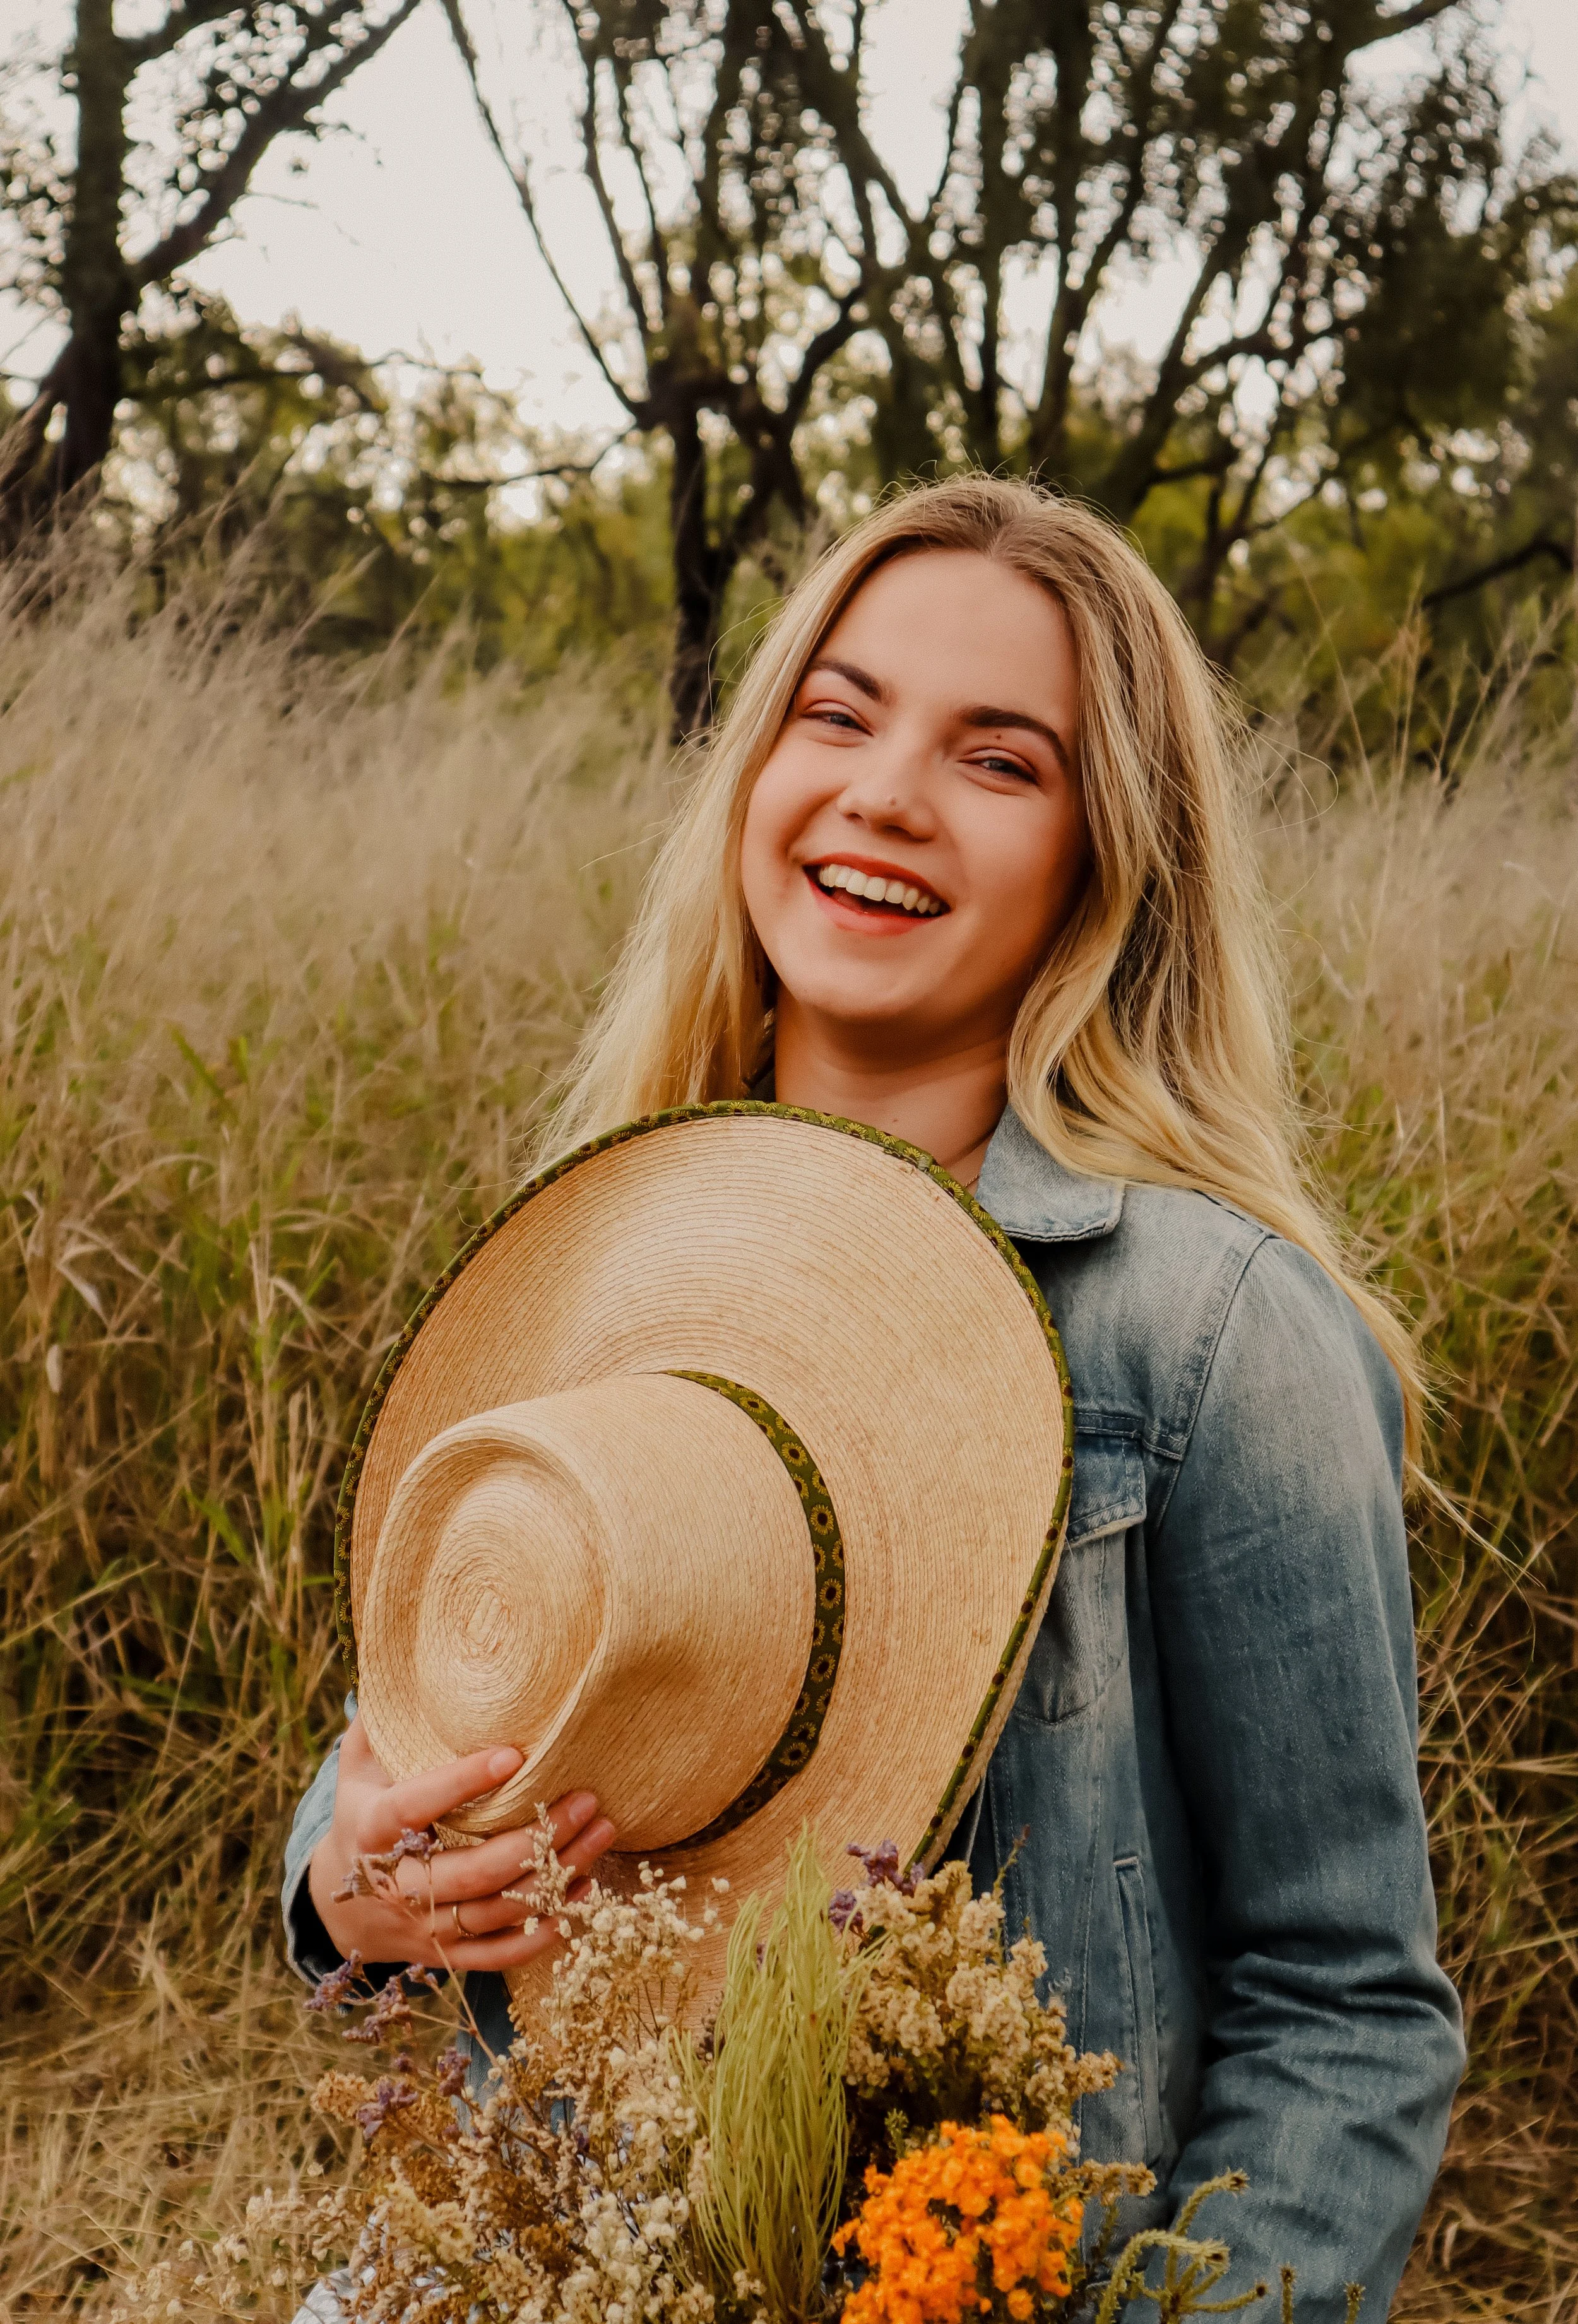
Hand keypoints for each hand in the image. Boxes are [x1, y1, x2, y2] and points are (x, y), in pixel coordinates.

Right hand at [307, 1715, 617, 1973]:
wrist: (337, 1900)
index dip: (461, 1782)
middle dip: (535, 1837)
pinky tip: (585, 1891)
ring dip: (555, 1876)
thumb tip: (407, 1662)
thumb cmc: (363, 1809)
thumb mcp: (359, 1762)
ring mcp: (423, 1925)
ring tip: (601, 1833)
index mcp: (373, 1828)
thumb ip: (382, 1718)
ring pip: (496, 1910)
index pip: (417, 1805)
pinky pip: (498, 1953)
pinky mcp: (445, 1954)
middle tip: (587, 1798)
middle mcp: (397, 1885)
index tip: (514, 1755)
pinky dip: (545, 1930)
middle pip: (472, 1870)